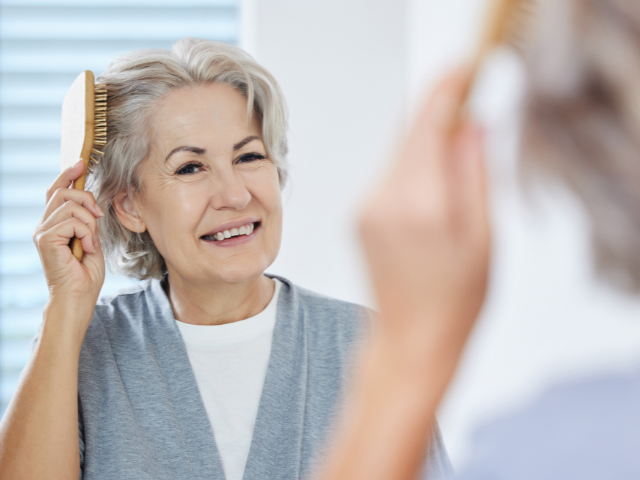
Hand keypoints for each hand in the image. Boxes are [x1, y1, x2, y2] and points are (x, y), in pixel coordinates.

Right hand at [33, 160, 105, 321]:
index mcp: (54, 224)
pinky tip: (87, 248)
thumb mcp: (92, 239)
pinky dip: (86, 233)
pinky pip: (72, 222)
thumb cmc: (85, 273)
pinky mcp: (45, 240)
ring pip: (70, 206)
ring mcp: (42, 232)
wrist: (78, 296)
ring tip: (91, 241)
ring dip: (89, 222)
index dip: (68, 175)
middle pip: (63, 192)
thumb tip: (90, 200)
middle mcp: (44, 225)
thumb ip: (88, 220)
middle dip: (86, 199)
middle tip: (97, 217)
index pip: (56, 191)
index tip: (81, 164)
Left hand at [359, 68, 490, 369]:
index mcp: (418, 203)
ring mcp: (363, 207)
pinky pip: (388, 174)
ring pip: (398, 152)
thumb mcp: (482, 236)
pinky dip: (412, 167)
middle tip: (469, 110)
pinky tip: (432, 190)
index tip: (463, 69)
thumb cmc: (454, 301)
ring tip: (456, 164)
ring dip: (426, 143)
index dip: (446, 89)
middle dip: (438, 114)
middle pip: (409, 133)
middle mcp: (381, 199)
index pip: (428, 124)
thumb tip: (471, 124)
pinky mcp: (357, 214)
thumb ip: (475, 174)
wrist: (410, 339)